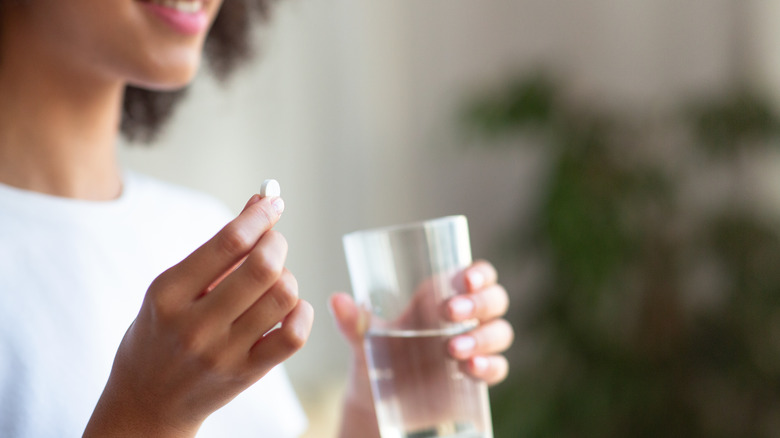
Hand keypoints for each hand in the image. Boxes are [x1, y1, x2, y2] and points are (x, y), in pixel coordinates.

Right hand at [84, 195, 313, 437]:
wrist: (146, 402)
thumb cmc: (161, 333)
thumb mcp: (173, 287)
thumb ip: (218, 248)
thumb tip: (259, 200)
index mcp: (169, 293)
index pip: (228, 242)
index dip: (259, 215)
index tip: (273, 201)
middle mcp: (195, 324)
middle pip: (262, 267)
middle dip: (277, 243)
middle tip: (274, 241)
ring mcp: (222, 353)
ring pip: (283, 297)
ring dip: (287, 278)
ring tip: (274, 281)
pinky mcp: (245, 374)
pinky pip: (293, 335)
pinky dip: (301, 312)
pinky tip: (290, 307)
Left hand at [330, 260, 513, 437]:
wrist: (376, 400)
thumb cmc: (376, 355)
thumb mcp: (364, 338)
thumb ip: (353, 322)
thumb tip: (336, 300)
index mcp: (442, 297)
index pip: (476, 275)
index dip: (480, 272)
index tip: (466, 278)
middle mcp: (464, 319)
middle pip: (494, 300)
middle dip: (479, 303)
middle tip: (450, 312)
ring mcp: (473, 347)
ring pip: (499, 333)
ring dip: (483, 337)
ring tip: (453, 348)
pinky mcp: (475, 378)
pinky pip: (498, 368)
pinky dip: (490, 366)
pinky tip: (471, 368)